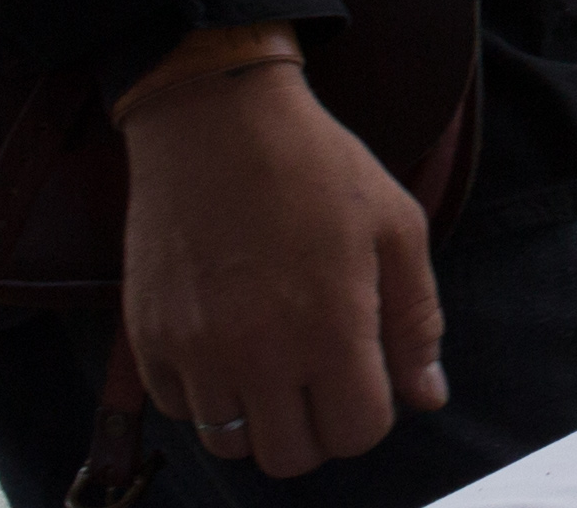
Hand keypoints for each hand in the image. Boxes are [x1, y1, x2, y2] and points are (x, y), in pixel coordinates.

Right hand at [119, 61, 443, 477]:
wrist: (217, 120)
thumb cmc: (317, 166)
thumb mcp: (397, 227)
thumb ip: (417, 320)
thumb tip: (428, 397)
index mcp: (332, 327)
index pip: (357, 431)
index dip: (371, 410)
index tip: (366, 372)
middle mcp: (259, 353)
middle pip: (291, 456)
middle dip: (317, 426)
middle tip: (321, 374)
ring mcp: (196, 351)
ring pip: (231, 445)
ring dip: (259, 417)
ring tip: (274, 360)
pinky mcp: (149, 339)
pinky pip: (179, 410)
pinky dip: (206, 394)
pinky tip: (228, 342)